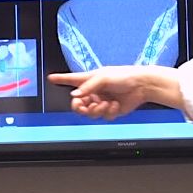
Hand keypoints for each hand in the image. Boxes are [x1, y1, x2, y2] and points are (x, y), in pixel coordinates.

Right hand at [48, 66, 181, 119]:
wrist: (142, 86)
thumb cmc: (124, 76)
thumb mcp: (103, 77)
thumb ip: (87, 87)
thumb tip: (74, 95)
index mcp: (90, 80)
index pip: (72, 79)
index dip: (60, 79)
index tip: (50, 78)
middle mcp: (94, 91)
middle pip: (77, 103)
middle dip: (80, 106)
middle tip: (85, 105)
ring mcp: (101, 101)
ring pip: (89, 113)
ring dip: (96, 110)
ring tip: (105, 104)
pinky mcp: (110, 110)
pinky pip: (103, 117)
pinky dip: (108, 112)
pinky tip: (115, 105)